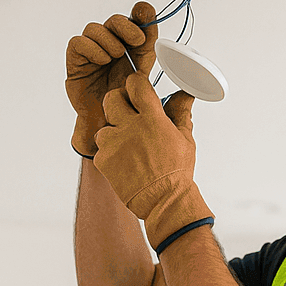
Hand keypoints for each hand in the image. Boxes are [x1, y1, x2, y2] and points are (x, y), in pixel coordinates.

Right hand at [66, 2, 156, 157]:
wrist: (106, 130)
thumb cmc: (126, 115)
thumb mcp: (151, 101)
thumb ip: (170, 95)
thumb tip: (190, 94)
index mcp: (132, 54)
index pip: (136, 25)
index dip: (141, 15)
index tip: (146, 13)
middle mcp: (111, 50)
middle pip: (114, 22)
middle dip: (127, 25)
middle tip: (138, 39)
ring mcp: (92, 56)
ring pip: (95, 28)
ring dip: (109, 38)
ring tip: (117, 55)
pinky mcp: (76, 64)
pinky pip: (77, 43)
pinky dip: (91, 47)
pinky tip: (103, 59)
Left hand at [94, 73, 205, 244]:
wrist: (163, 201)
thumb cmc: (176, 173)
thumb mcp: (185, 139)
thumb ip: (180, 113)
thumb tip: (184, 95)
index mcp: (152, 118)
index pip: (136, 84)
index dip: (136, 85)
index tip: (137, 90)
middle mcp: (130, 127)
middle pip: (111, 98)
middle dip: (118, 103)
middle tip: (128, 114)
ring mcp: (114, 143)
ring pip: (104, 126)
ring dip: (113, 133)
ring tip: (128, 146)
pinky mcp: (103, 160)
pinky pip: (101, 149)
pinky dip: (110, 154)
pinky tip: (124, 162)